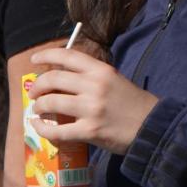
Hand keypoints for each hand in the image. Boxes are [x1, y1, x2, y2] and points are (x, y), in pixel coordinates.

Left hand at [28, 47, 159, 156]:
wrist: (152, 127)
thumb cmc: (134, 103)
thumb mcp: (115, 80)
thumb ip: (91, 77)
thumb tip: (60, 79)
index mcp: (102, 70)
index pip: (68, 55)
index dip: (47, 55)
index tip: (35, 60)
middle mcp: (95, 86)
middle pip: (53, 78)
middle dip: (38, 86)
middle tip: (34, 93)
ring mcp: (91, 109)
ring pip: (50, 103)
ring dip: (38, 106)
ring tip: (38, 110)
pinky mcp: (88, 131)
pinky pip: (56, 130)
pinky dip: (41, 128)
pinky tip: (37, 126)